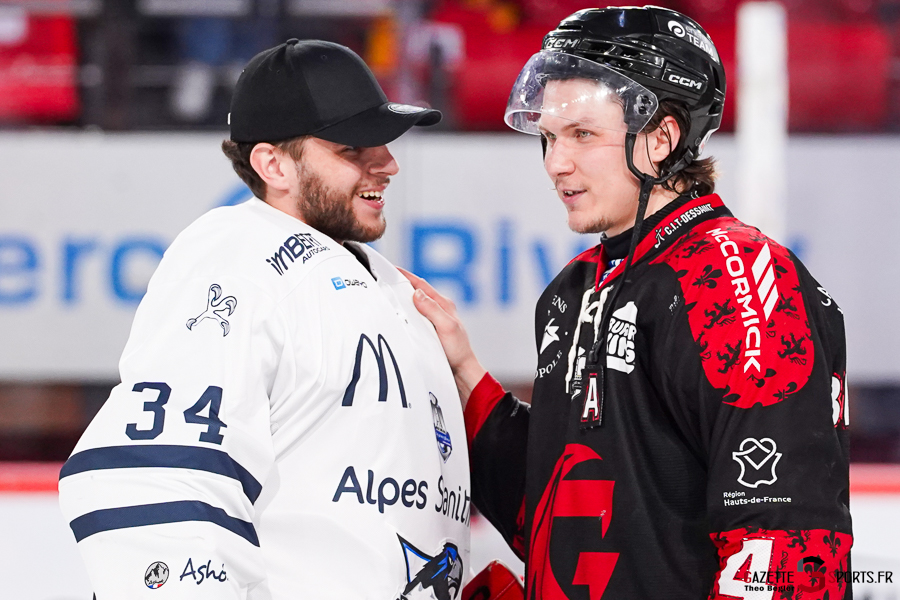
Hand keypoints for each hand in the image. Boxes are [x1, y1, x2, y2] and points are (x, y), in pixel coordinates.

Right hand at [398, 267, 486, 408]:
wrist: (461, 372)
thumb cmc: (457, 351)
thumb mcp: (446, 327)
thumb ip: (432, 310)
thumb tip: (417, 294)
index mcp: (444, 305)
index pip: (422, 285)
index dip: (407, 276)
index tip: (392, 269)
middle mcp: (439, 310)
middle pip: (417, 292)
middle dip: (402, 284)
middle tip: (384, 279)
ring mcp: (434, 320)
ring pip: (414, 304)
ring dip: (402, 299)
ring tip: (386, 294)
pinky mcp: (429, 330)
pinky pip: (414, 317)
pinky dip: (404, 313)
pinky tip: (396, 316)